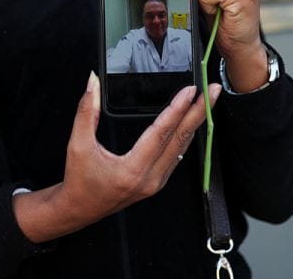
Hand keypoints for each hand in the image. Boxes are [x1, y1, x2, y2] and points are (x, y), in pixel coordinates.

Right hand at [13, 72, 220, 242]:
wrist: (78, 209)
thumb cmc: (78, 180)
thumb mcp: (78, 144)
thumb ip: (86, 111)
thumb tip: (93, 82)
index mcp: (132, 169)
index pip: (162, 132)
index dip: (177, 109)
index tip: (191, 90)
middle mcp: (150, 178)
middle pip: (180, 139)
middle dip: (200, 112)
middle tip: (214, 90)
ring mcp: (156, 183)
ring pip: (182, 148)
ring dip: (195, 123)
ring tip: (206, 102)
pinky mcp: (156, 182)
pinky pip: (176, 156)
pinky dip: (184, 135)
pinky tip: (190, 123)